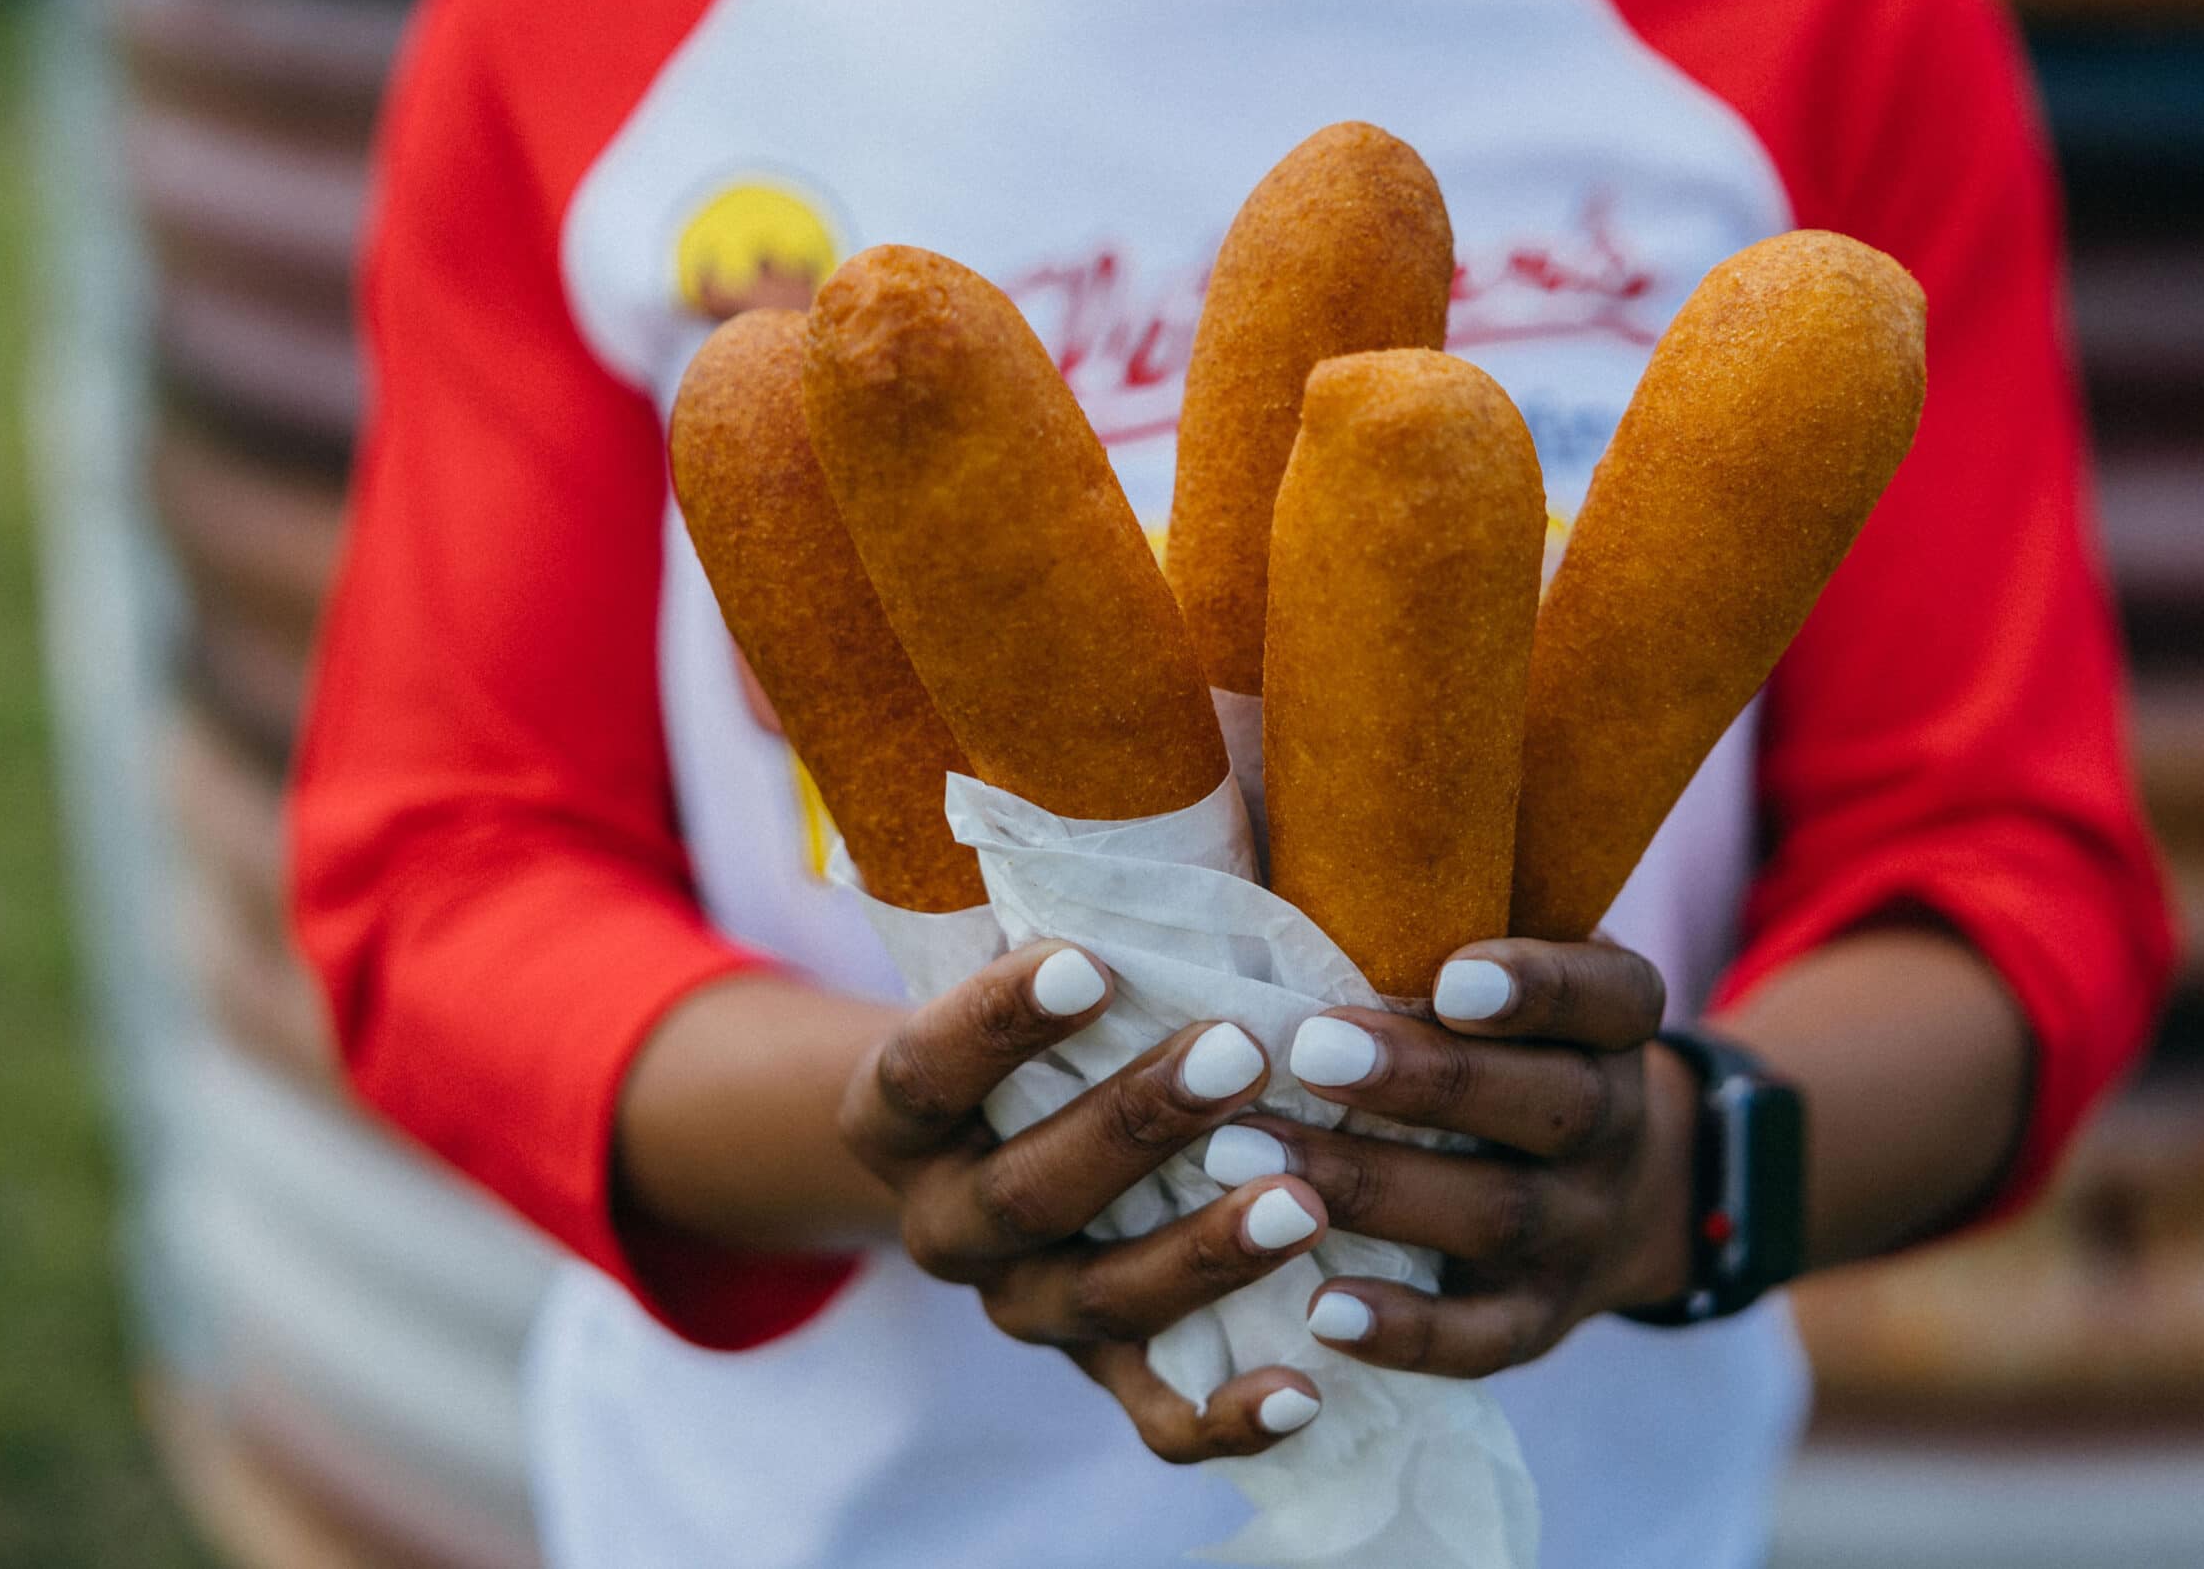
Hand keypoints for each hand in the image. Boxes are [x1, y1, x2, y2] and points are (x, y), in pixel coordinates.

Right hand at [839, 941, 1334, 1459]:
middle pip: (1029, 1191)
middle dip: (1136, 1124)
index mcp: (897, 1118)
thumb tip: (1195, 783)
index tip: (1094, 958)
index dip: (999, 1021)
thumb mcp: (1023, 975)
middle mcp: (947, 1225)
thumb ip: (1073, 916)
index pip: (927, 1069)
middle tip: (1241, 1053)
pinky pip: (1157, 1420)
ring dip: (1204, 1251)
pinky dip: (1230, 1418)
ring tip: (1302, 1201)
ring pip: (1103, 1300)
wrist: (995, 1157)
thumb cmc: (1047, 1027)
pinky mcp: (1105, 1375)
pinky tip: (1307, 1386)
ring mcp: (1025, 1309)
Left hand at [1201, 939, 1692, 1377]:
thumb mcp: (1504, 962)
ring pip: (1492, 1215)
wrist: (1620, 1192)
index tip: (1451, 976)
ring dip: (1370, 1187)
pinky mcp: (1540, 1320)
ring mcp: (1581, 1229)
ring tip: (1247, 1155)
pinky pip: (1483, 1339)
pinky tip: (1320, 1308)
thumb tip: (1262, 793)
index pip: (1604, 994)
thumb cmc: (1500, 1038)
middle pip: (1542, 1104)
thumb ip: (1425, 903)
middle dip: (1422, 1081)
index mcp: (1615, 1021)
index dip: (1538, 986)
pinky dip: (1406, 1330)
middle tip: (1308, 1052)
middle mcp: (1614, 1123)